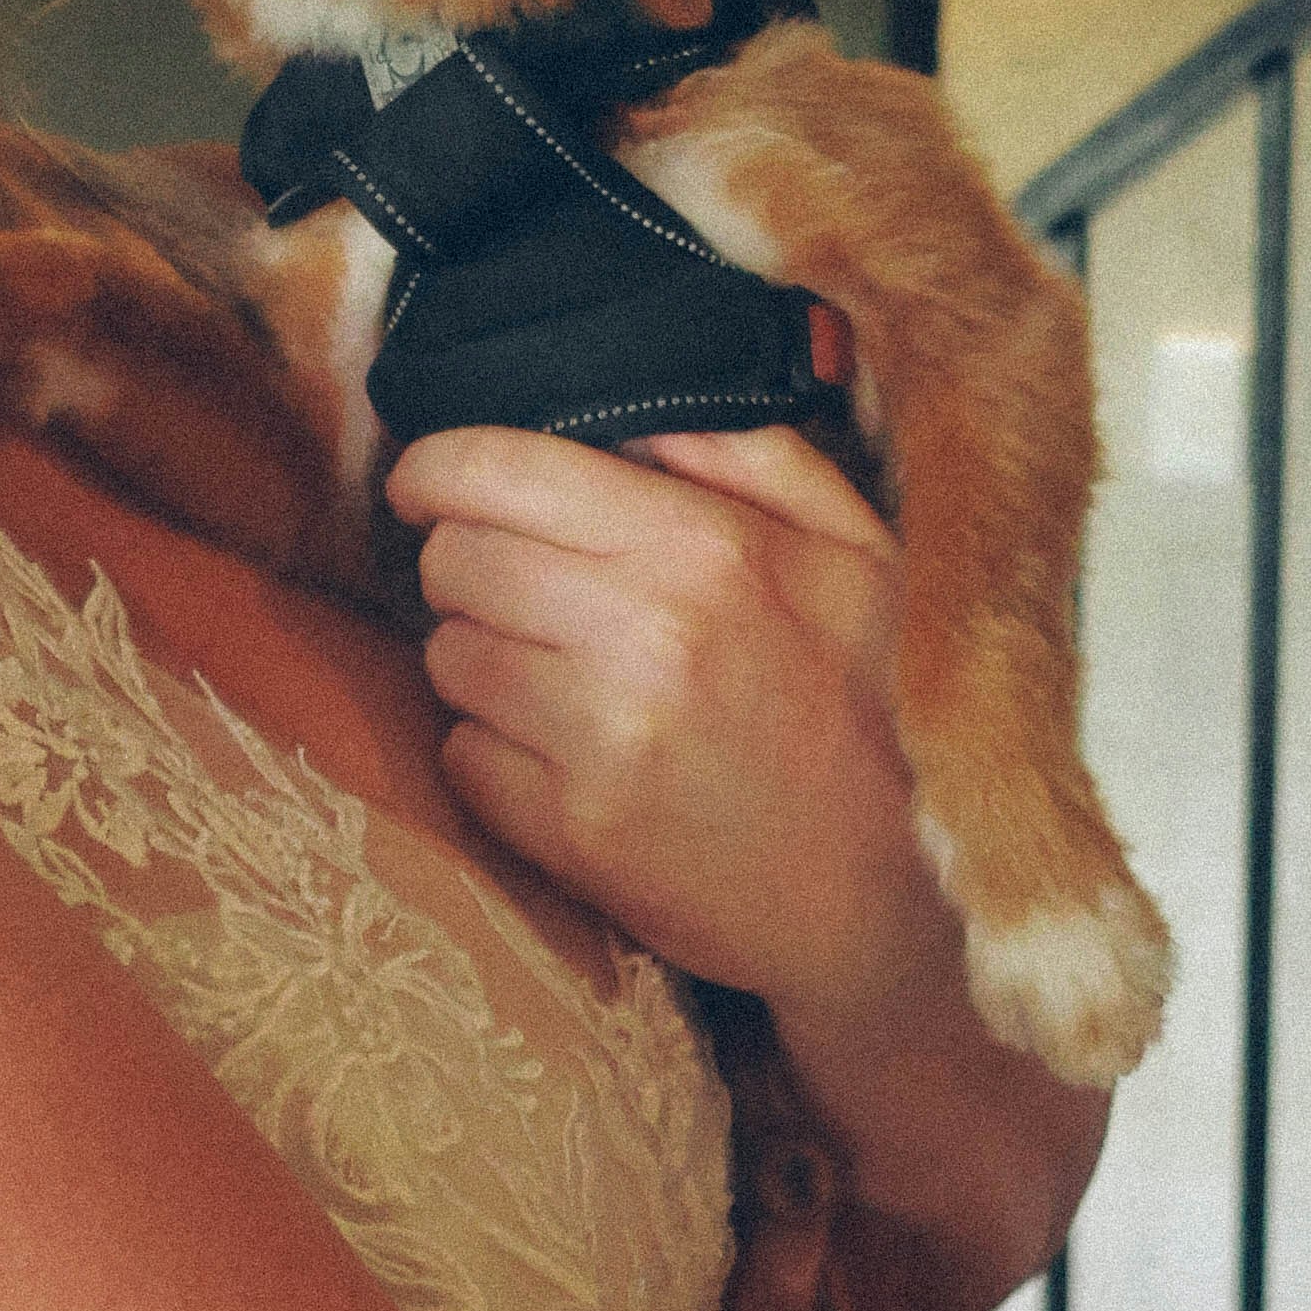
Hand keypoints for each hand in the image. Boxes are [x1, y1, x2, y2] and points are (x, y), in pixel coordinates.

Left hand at [386, 420, 916, 1012]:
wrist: (881, 900)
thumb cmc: (867, 707)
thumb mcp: (852, 549)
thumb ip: (751, 453)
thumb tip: (631, 411)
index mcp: (704, 545)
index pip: (498, 469)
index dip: (438, 467)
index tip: (428, 481)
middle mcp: (643, 633)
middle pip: (453, 559)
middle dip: (468, 563)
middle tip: (518, 589)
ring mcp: (598, 738)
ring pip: (446, 656)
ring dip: (481, 657)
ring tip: (556, 676)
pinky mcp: (568, 829)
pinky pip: (460, 754)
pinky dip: (491, 750)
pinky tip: (562, 753)